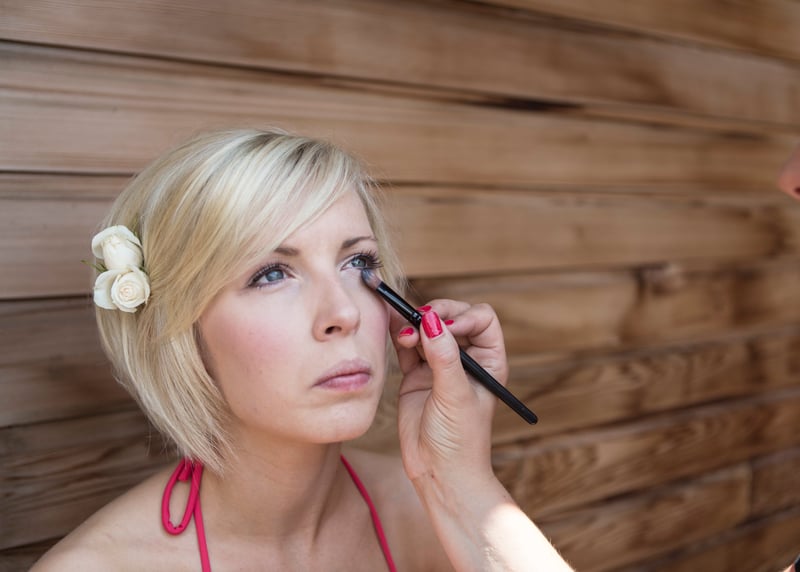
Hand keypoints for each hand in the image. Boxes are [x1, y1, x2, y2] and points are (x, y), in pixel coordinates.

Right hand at [391, 299, 508, 482]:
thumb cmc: (460, 441)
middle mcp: (465, 359)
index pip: (481, 319)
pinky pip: (407, 346)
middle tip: (418, 322)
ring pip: (426, 329)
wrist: (439, 474)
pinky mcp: (416, 375)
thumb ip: (444, 357)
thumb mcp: (455, 396)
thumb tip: (432, 321)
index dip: (463, 316)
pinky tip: (394, 333)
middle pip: (451, 318)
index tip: (445, 328)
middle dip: (434, 315)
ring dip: (413, 324)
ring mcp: (439, 365)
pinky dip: (399, 336)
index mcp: (488, 360)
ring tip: (403, 334)